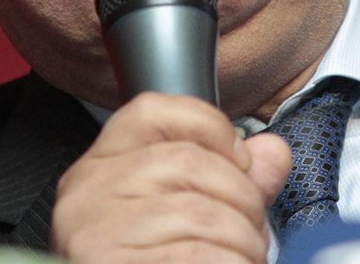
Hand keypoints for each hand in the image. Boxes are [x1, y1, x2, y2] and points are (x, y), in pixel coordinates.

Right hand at [51, 92, 290, 262]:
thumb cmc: (155, 263)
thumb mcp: (190, 216)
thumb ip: (236, 180)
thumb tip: (274, 152)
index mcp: (100, 169)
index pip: (156, 111)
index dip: (212, 129)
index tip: (238, 163)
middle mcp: (86, 195)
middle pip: (192, 163)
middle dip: (242, 202)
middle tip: (246, 237)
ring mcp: (92, 236)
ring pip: (201, 213)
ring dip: (241, 245)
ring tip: (236, 261)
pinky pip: (196, 257)